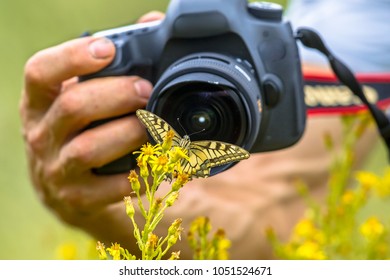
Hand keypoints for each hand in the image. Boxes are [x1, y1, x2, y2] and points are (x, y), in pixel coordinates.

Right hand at [19, 15, 160, 236]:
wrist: (66, 189)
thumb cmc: (80, 133)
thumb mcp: (79, 98)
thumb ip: (108, 65)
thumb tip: (150, 23)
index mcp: (38, 103)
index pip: (40, 72)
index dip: (73, 57)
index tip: (108, 49)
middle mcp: (40, 135)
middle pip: (74, 106)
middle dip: (118, 94)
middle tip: (147, 90)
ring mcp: (56, 170)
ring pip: (91, 147)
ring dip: (131, 133)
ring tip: (156, 126)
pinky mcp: (77, 199)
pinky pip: (113, 186)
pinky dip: (140, 173)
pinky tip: (156, 163)